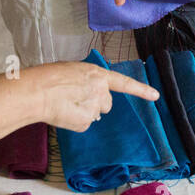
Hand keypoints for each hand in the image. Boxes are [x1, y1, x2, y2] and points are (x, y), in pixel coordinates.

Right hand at [29, 60, 157, 131]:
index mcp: (98, 75)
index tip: (155, 96)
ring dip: (84, 111)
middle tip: (76, 98)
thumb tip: (85, 94)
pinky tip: (63, 113)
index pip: (124, 83)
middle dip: (96, 103)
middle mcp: (101, 92)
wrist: (39, 92)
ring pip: (94, 114)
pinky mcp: (85, 123)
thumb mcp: (73, 70)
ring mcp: (94, 109)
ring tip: (65, 104)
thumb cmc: (49, 77)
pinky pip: (83, 123)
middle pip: (106, 103)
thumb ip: (86, 80)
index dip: (141, 90)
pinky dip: (75, 121)